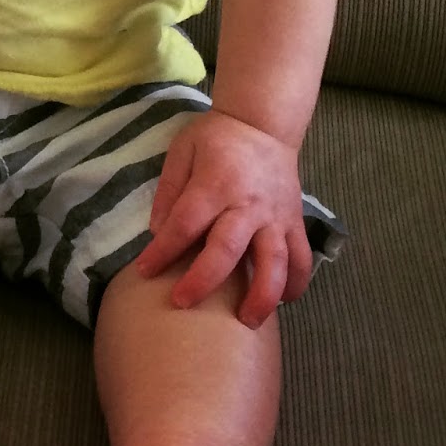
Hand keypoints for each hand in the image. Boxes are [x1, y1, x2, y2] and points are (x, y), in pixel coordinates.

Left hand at [136, 108, 313, 328]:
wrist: (262, 123)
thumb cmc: (215, 138)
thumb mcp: (182, 151)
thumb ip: (169, 191)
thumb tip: (157, 233)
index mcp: (214, 184)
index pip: (184, 224)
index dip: (162, 251)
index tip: (143, 272)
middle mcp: (247, 204)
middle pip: (226, 250)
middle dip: (203, 281)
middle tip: (182, 304)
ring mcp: (275, 215)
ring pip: (275, 261)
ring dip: (262, 295)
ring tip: (247, 322)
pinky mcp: (294, 221)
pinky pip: (301, 257)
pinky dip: (296, 283)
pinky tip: (284, 302)